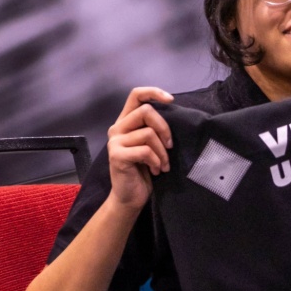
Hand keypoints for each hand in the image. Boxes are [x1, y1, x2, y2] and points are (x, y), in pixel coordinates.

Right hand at [106, 87, 173, 210]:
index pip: (136, 95)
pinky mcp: (117, 156)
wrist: (130, 197)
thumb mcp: (152, 144)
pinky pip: (145, 151)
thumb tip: (174, 113)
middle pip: (146, 112)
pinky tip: (156, 170)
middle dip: (165, 129)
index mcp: (126, 122)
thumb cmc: (145, 170)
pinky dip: (156, 161)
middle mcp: (118, 128)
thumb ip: (154, 128)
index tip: (171, 100)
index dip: (154, 93)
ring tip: (162, 164)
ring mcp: (115, 142)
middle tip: (170, 146)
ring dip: (162, 152)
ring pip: (148, 133)